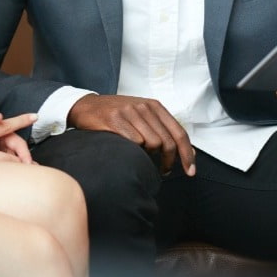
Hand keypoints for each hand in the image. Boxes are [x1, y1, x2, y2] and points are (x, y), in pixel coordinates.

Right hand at [67, 94, 195, 175]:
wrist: (86, 106)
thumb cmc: (117, 115)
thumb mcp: (142, 115)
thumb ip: (163, 129)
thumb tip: (188, 152)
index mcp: (154, 105)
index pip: (179, 133)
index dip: (187, 155)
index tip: (190, 171)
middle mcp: (143, 106)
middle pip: (167, 142)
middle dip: (168, 162)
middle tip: (162, 171)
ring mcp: (129, 112)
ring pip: (152, 144)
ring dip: (149, 157)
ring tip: (142, 158)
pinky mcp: (114, 119)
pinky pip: (133, 142)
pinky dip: (134, 151)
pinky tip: (128, 150)